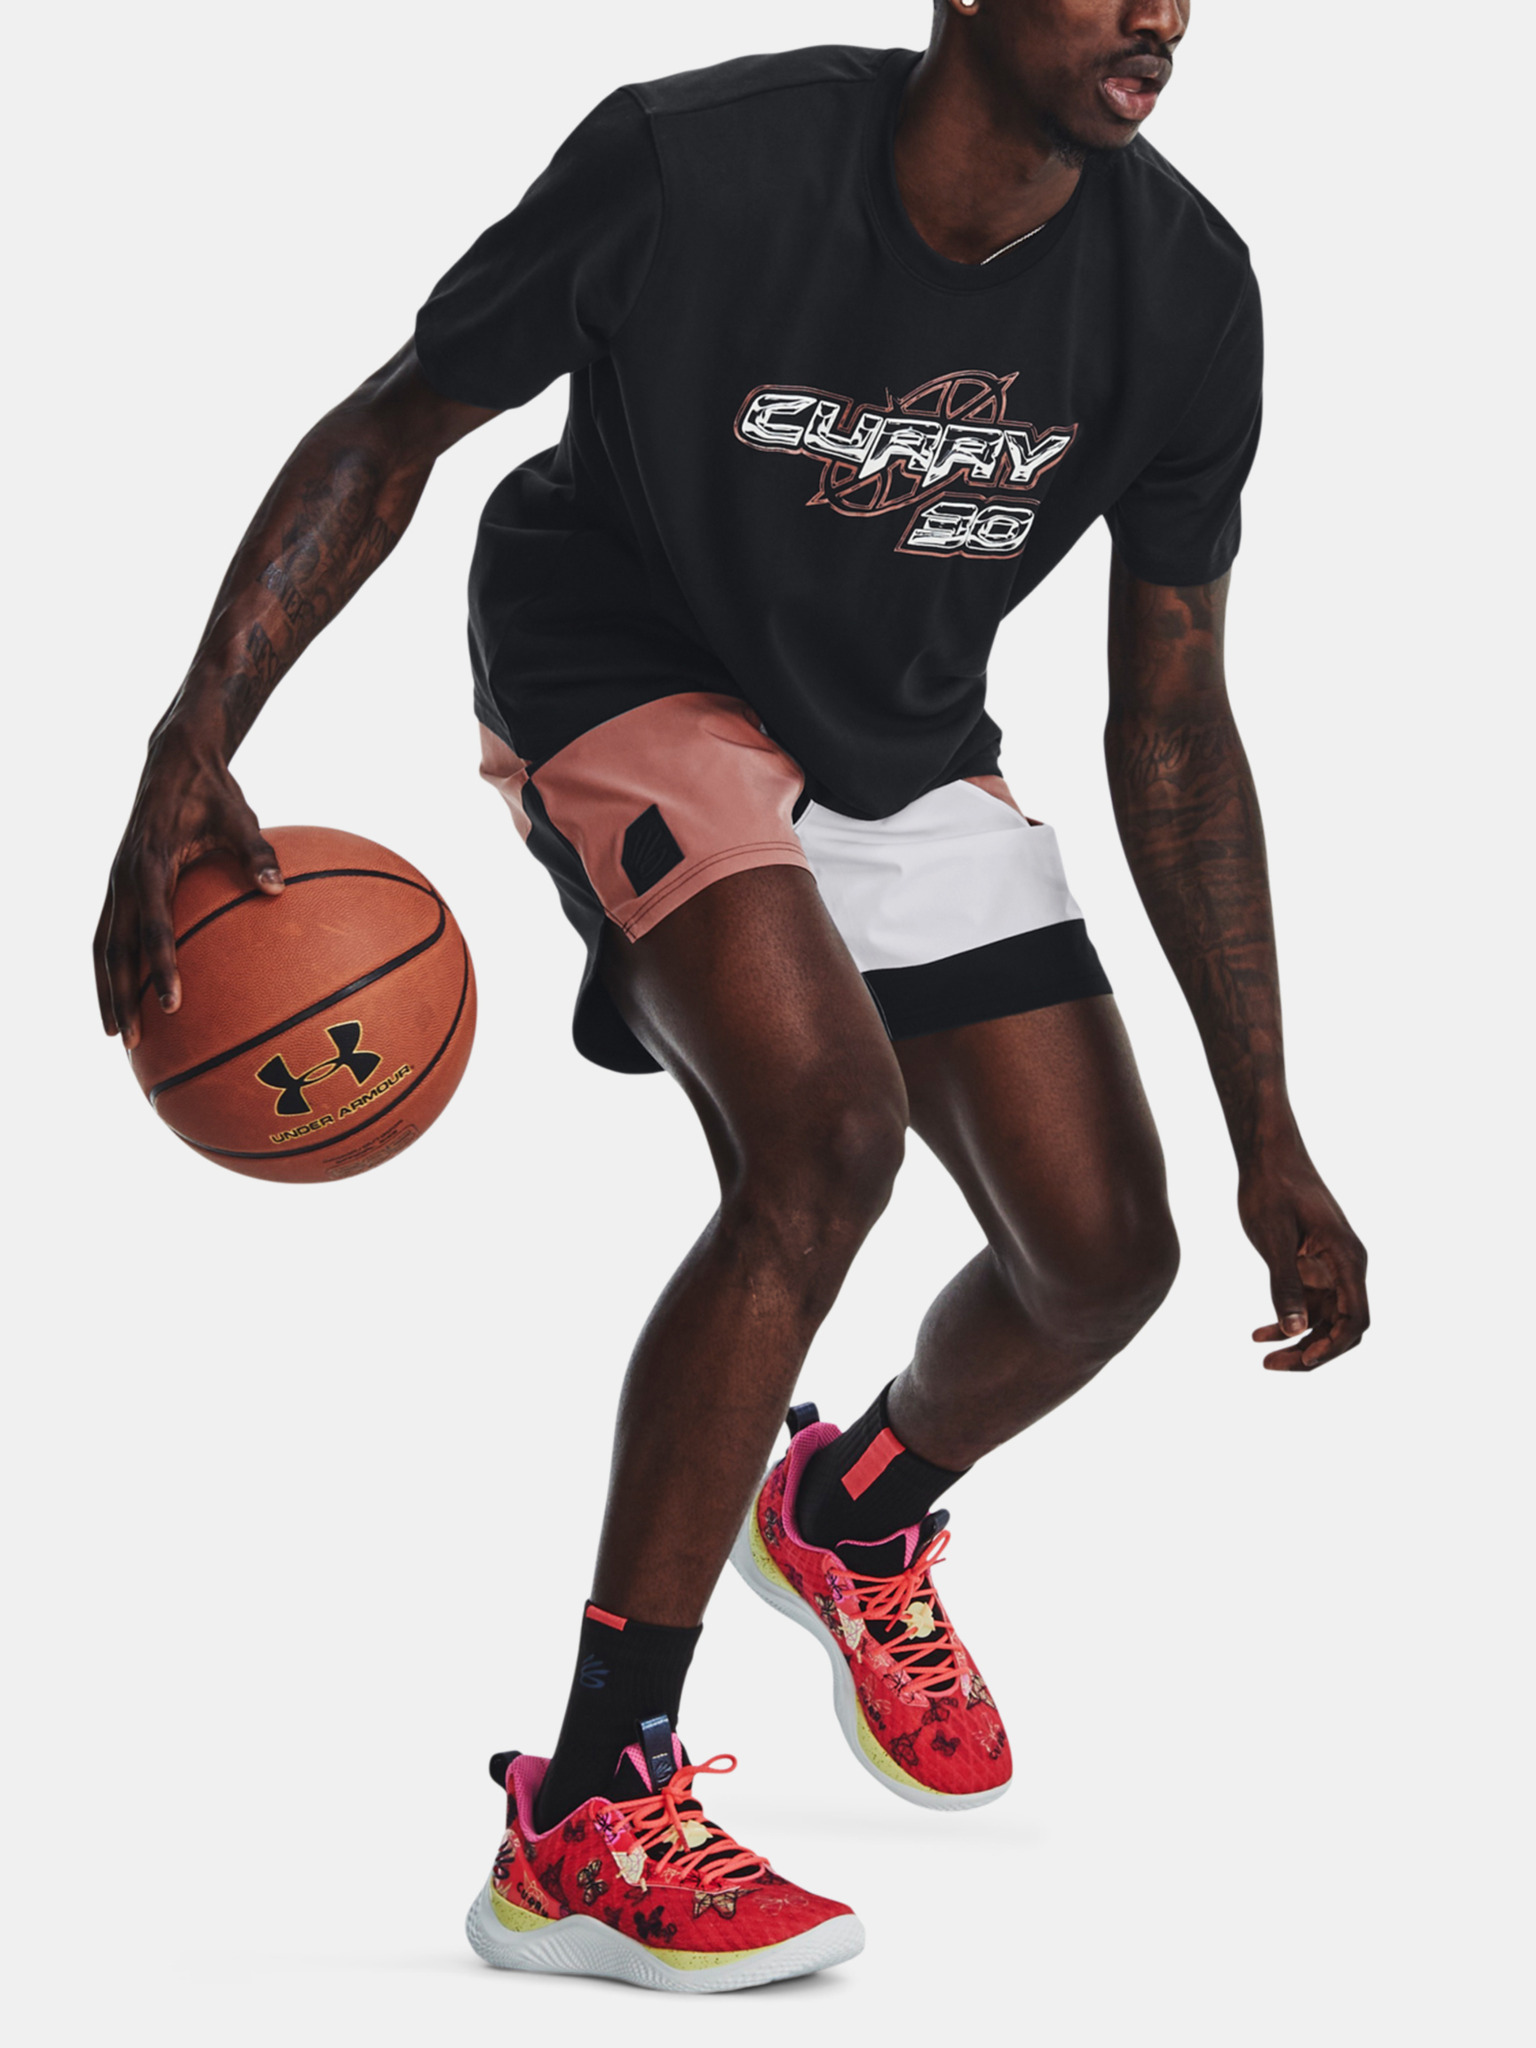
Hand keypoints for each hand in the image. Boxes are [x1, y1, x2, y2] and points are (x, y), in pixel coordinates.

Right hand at [93, 721, 282, 1049]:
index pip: (154, 927)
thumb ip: (258, 852)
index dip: (161, 968)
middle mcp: (125, 876)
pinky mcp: (119, 884)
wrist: (173, 760)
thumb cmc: (213, 792)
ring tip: (116, 1034)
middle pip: (115, 948)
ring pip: (103, 945)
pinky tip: (123, 997)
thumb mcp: (240, 817)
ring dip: (107, 989)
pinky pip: (109, 933)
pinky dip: (111, 968)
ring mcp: (117, 881)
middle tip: (131, 1040)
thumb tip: (277, 889)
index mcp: (151, 863)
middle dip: (120, 996)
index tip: (172, 1005)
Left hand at [1239, 1149, 1369, 1370]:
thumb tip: (1295, 1330)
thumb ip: (1285, 1284)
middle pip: (1342, 1326)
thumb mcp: (1273, 1238)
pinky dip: (1289, 1322)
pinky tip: (1259, 1334)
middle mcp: (1347, 1265)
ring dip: (1299, 1342)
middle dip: (1313, 1352)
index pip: (1355, 1318)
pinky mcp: (1314, 1265)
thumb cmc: (1271, 1188)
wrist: (1268, 1154)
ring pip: (1325, 1320)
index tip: (1303, 1359)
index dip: (1333, 1346)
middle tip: (1272, 1367)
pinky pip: (1309, 1305)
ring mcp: (1331, 1267)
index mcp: (1347, 1258)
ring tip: (1265, 1359)